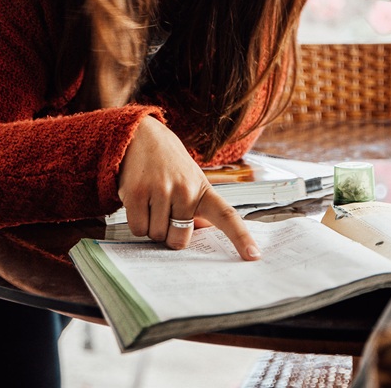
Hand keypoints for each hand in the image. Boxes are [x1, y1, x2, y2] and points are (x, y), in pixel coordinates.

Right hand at [118, 116, 261, 259]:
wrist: (141, 135)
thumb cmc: (169, 164)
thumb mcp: (191, 181)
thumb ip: (198, 208)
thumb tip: (201, 233)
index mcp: (203, 189)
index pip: (227, 216)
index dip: (241, 237)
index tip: (253, 255)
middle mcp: (185, 190)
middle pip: (179, 240)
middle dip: (170, 234)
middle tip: (165, 212)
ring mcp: (160, 191)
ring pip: (156, 235)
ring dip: (151, 226)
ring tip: (151, 200)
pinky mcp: (136, 193)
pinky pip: (138, 229)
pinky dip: (137, 222)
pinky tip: (139, 200)